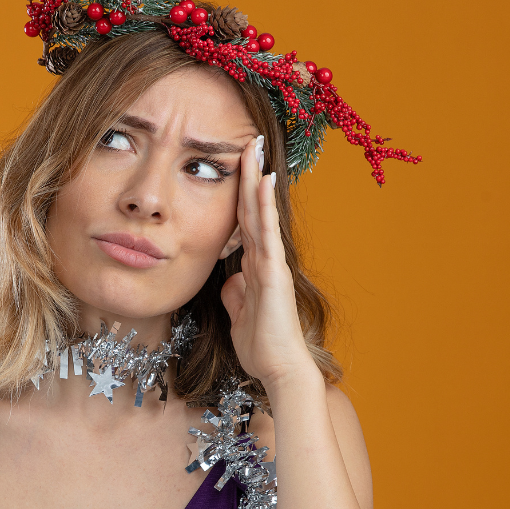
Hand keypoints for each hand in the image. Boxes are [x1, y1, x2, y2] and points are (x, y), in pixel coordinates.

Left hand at [220, 136, 320, 391]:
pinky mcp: (273, 273)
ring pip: (261, 214)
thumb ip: (235, 292)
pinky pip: (267, 234)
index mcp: (255, 266)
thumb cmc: (261, 345)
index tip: (237, 164)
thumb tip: (230, 278)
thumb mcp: (238, 314)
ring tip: (253, 148)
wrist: (279, 368)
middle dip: (249, 175)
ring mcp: (271, 263)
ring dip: (256, 180)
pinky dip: (265, 207)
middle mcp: (266, 258)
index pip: (245, 221)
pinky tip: (262, 183)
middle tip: (248, 139)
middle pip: (254, 209)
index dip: (241, 193)